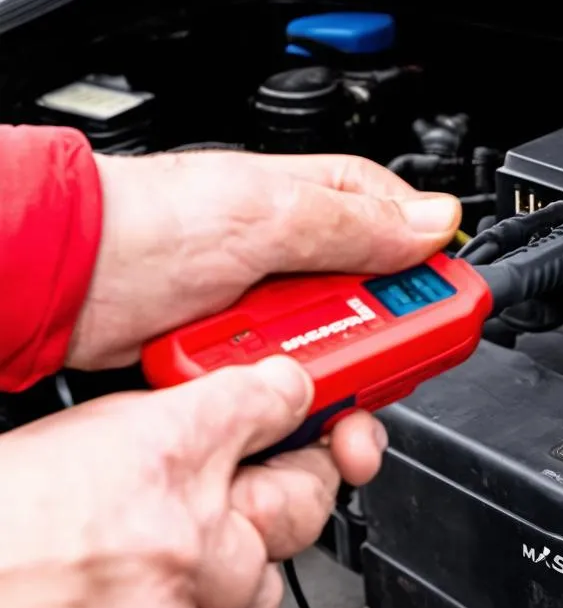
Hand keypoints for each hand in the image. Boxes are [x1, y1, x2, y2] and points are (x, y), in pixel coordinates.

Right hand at [0, 355, 362, 607]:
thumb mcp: (42, 451)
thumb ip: (132, 443)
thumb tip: (195, 433)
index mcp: (143, 456)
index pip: (267, 400)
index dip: (293, 404)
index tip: (302, 408)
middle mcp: (167, 545)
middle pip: (286, 526)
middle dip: (248, 542)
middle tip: (190, 552)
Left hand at [66, 150, 457, 484]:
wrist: (63, 282)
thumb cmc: (147, 224)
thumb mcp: (267, 216)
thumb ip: (356, 224)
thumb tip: (434, 221)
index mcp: (318, 207)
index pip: (402, 233)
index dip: (433, 272)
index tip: (453, 308)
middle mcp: (302, 257)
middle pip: (379, 309)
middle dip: (384, 348)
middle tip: (382, 371)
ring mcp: (273, 310)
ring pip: (338, 356)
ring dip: (336, 382)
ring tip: (321, 390)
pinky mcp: (244, 355)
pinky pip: (291, 386)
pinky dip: (291, 400)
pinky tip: (284, 400)